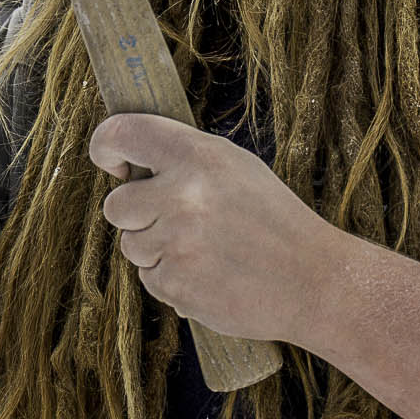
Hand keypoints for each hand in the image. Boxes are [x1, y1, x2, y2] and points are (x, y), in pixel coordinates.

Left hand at [88, 114, 337, 343]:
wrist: (315, 281)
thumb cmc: (274, 220)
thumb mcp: (236, 168)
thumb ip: (183, 160)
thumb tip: (131, 163)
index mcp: (198, 156)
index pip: (122, 134)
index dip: (104, 147)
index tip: (114, 165)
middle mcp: (182, 195)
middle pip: (115, 205)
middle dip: (136, 216)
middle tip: (176, 222)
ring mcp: (177, 243)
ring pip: (130, 245)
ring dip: (156, 251)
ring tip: (204, 251)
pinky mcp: (177, 285)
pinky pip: (149, 279)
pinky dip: (172, 280)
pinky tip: (210, 275)